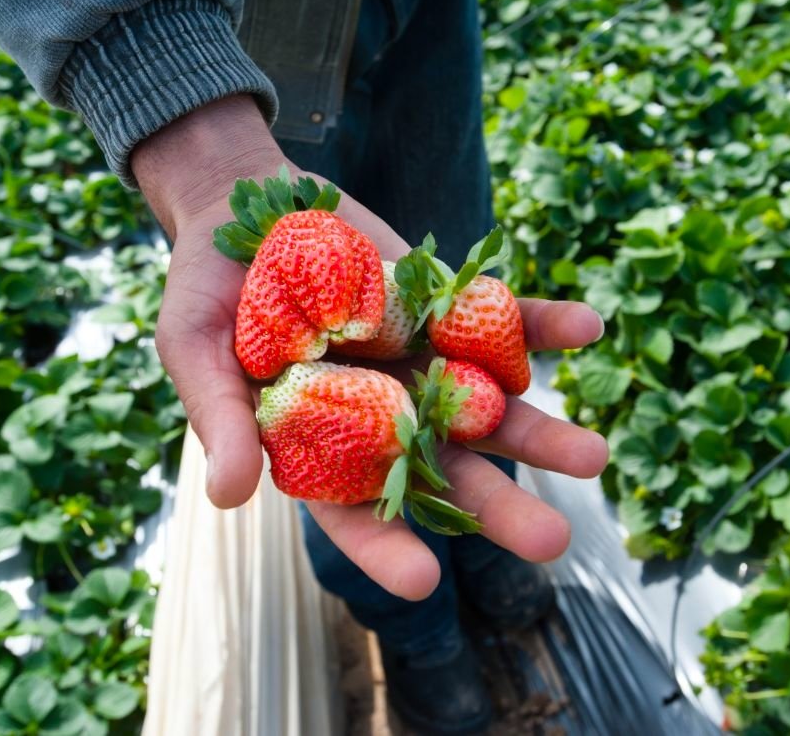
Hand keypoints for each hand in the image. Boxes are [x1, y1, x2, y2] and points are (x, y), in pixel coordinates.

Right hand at [133, 95, 608, 600]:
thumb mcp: (197, 351)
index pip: (354, 509)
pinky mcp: (443, 308)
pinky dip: (541, 324)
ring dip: (541, 432)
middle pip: (443, 472)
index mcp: (321, 443)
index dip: (385, 546)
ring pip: (488, 409)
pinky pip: (498, 319)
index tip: (423, 580)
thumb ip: (222, 419)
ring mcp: (420, 362)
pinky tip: (585, 328)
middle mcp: (382, 414)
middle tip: (551, 539)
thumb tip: (229, 496)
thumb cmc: (206, 294)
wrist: (243, 207)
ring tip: (592, 457)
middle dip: (497, 507)